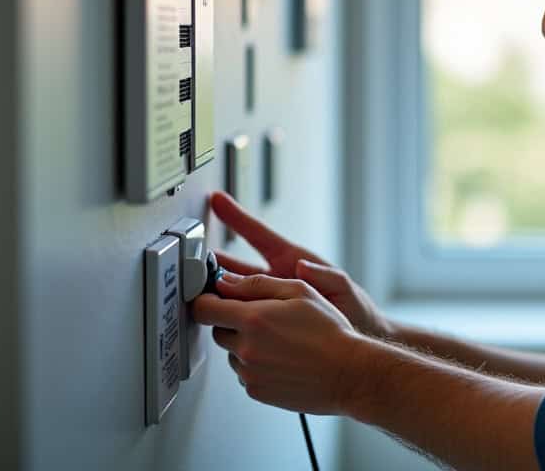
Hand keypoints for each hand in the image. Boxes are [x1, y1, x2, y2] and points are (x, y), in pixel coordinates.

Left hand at [193, 272, 371, 414]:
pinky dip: (256, 364)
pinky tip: (281, 358)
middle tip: (262, 317)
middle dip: (232, 320)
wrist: (348, 373)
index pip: (204, 308)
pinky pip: (244, 372)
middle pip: (217, 330)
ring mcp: (249, 373)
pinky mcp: (256, 391)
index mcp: (253, 319)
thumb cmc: (330, 332)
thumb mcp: (299, 291)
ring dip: (245, 343)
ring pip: (232, 352)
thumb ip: (256, 284)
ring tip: (279, 340)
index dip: (207, 299)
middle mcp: (245, 348)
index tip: (215, 296)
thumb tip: (226, 282)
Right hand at [207, 191, 395, 338]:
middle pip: (236, 265)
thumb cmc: (352, 310)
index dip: (238, 218)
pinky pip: (241, 315)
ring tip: (195, 287)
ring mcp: (270, 300)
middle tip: (190, 254)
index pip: (259, 235)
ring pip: (234, 292)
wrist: (353, 344)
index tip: (218, 200)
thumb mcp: (342, 288)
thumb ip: (325, 277)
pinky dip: (227, 313)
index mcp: (291, 262)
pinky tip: (214, 318)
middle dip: (212, 259)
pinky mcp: (267, 321)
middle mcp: (276, 279)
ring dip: (216, 288)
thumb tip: (303, 266)